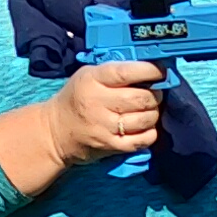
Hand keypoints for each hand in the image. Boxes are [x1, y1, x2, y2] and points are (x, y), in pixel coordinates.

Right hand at [46, 59, 165, 170]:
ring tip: (148, 110)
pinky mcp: (110, 146)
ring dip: (153, 114)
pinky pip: (143, 140)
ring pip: (145, 119)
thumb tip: (151, 69)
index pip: (127, 72)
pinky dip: (150, 133)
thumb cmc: (77, 98)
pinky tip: (144, 127)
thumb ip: (115, 71)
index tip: (161, 71)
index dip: (150, 70)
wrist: (55, 132)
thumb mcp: (88, 75)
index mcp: (93, 80)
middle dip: (155, 94)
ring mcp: (105, 127)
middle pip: (141, 98)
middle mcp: (98, 103)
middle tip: (154, 93)